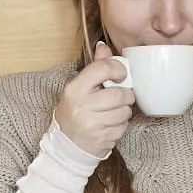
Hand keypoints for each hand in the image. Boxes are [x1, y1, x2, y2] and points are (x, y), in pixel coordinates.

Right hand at [55, 41, 135, 158]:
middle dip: (126, 95)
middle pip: (120, 94)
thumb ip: (94, 68)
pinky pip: (123, 127)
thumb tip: (103, 46)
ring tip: (114, 112)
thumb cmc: (74, 112)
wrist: (66, 146)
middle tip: (122, 97)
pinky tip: (110, 125)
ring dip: (124, 112)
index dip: (118, 69)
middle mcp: (82, 106)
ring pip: (125, 112)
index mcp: (75, 89)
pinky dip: (121, 126)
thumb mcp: (78, 88)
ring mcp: (92, 124)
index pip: (103, 68)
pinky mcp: (102, 139)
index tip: (121, 75)